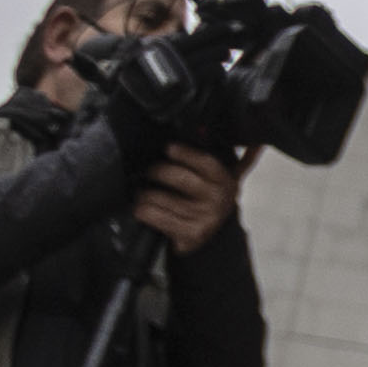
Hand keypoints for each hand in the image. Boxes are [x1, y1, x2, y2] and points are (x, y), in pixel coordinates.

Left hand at [127, 147, 242, 255]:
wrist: (214, 240)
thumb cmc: (207, 200)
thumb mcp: (216, 176)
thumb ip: (211, 150)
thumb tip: (202, 126)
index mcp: (226, 181)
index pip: (206, 162)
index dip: (186, 153)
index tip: (169, 148)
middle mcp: (218, 201)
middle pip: (178, 177)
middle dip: (156, 171)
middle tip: (149, 171)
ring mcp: (205, 219)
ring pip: (159, 197)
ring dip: (144, 194)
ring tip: (144, 193)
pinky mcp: (191, 234)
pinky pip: (153, 215)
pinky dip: (142, 210)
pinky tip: (143, 209)